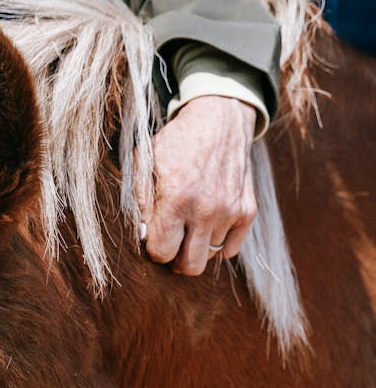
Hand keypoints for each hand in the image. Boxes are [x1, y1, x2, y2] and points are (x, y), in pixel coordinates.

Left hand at [139, 96, 257, 274]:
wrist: (219, 121)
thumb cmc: (176, 142)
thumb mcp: (145, 162)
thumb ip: (140, 200)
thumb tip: (142, 236)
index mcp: (176, 199)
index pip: (162, 251)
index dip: (154, 249)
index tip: (154, 237)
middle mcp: (206, 209)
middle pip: (190, 265)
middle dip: (175, 260)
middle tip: (171, 244)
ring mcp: (230, 211)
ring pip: (209, 256)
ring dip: (196, 246)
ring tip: (188, 224)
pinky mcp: (248, 211)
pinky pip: (231, 249)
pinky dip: (218, 244)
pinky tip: (207, 226)